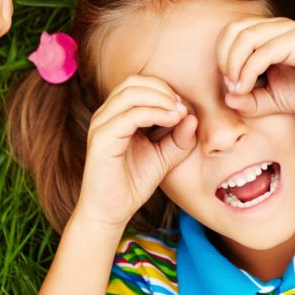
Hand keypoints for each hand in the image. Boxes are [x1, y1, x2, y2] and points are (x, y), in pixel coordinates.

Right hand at [76, 76, 196, 230]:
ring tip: (179, 113)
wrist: (110, 212)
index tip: (184, 107)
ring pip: (131, 93)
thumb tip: (192, 117)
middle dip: (162, 89)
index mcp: (116, 114)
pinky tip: (171, 120)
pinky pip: (130, 115)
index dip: (164, 89)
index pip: (139, 84)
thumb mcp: (164, 157)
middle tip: (182, 107)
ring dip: (160, 98)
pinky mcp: (102, 138)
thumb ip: (178, 138)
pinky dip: (154, 113)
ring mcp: (101, 124)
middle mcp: (105, 114)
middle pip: (134, 82)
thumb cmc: (133, 182)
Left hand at [217, 17, 294, 119]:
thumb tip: (227, 98)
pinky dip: (249, 69)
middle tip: (229, 84)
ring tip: (237, 87)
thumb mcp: (272, 100)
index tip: (228, 84)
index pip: (232, 32)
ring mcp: (288, 30)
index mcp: (268, 33)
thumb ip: (249, 100)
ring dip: (234, 63)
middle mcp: (277, 26)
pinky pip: (264, 50)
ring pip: (246, 36)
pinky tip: (247, 87)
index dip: (221, 55)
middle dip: (223, 57)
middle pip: (234, 29)